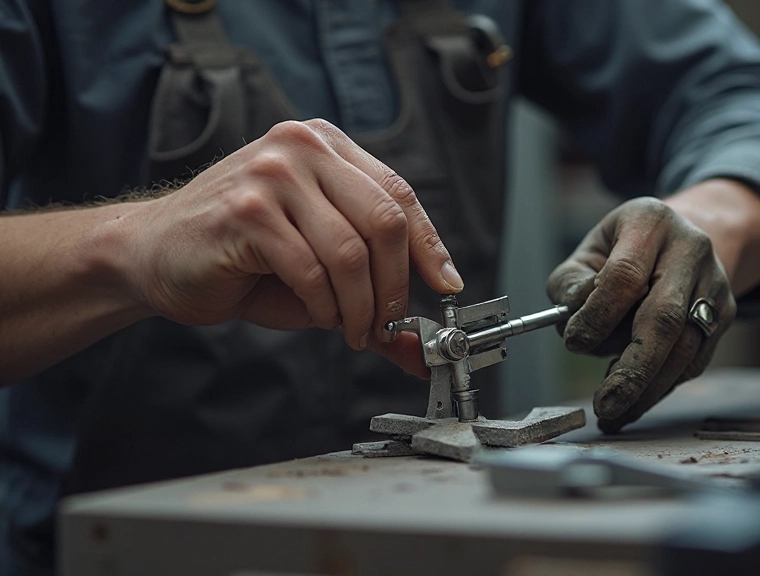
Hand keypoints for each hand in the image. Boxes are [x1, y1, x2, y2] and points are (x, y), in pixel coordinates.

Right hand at [128, 119, 459, 375]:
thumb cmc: (243, 257)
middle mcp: (302, 148)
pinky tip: (320, 316)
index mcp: (327, 146)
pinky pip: (311, 270)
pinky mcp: (246, 210)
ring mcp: (272, 173)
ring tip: (350, 327)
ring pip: (351, 252)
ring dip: (360, 305)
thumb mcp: (320, 266)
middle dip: (395, 286)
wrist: (152, 254)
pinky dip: (326, 306)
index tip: (446, 285)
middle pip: (384, 221)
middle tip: (388, 323)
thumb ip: (372, 293)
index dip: (430, 246)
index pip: (398, 195)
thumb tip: (419, 347)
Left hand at [547, 197, 735, 432]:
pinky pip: (694, 361)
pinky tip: (635, 402)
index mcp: (650, 224)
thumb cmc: (627, 247)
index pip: (625, 275)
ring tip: (614, 411)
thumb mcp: (591, 249)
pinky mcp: (725, 315)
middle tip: (605, 402)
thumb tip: (572, 322)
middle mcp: (691, 251)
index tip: (573, 342)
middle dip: (632, 368)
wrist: (687, 236)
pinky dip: (661, 387)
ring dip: (647, 387)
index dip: (598, 315)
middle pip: (664, 318)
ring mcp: (714, 285)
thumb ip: (571, 283)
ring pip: (685, 348)